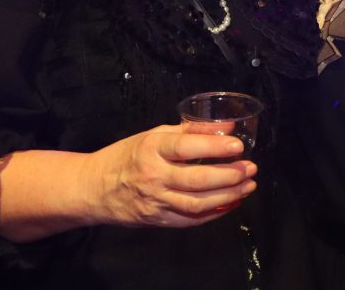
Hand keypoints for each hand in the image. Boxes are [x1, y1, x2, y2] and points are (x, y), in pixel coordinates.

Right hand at [81, 124, 257, 227]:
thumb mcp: (153, 135)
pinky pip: (191, 220)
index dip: (215, 147)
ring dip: (228, 195)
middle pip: (197, 180)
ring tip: (248, 185)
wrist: (94, 188)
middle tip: (250, 168)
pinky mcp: (157, 220)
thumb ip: (190, 130)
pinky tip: (231, 203)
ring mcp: (155, 201)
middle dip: (229, 175)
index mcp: (151, 149)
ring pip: (197, 204)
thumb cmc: (126, 156)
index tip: (238, 146)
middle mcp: (153, 176)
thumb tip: (226, 125)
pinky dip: (214, 213)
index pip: (187, 148)